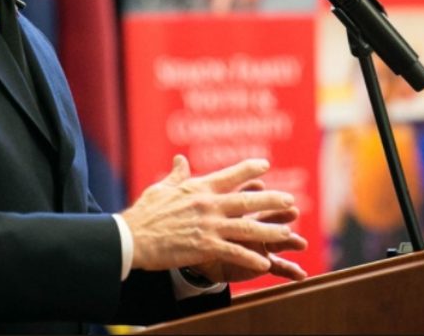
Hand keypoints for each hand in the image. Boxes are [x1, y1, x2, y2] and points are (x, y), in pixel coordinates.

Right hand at [120, 156, 304, 277]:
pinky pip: (234, 252)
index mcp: (198, 188)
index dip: (249, 169)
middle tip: (290, 200)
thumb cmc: (145, 213)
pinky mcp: (205, 246)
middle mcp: (208, 205)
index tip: (265, 164)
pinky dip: (250, 257)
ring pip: (246, 228)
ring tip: (287, 233)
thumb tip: (180, 159)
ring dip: (269, 231)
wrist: (133, 237)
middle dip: (271, 201)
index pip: (230, 175)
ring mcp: (208, 226)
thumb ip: (176, 175)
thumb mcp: (161, 189)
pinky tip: (264, 262)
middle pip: (247, 202)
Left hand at [188, 178, 308, 283]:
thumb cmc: (196, 225)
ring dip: (288, 241)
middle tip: (291, 208)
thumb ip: (185, 184)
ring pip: (276, 241)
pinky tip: (300, 274)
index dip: (253, 189)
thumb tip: (179, 159)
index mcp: (235, 209)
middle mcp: (250, 224)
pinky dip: (288, 270)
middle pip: (266, 216)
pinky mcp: (258, 263)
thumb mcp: (188, 206)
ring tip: (300, 242)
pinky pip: (276, 268)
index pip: (245, 196)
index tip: (261, 180)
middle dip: (278, 213)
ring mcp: (257, 243)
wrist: (195, 256)